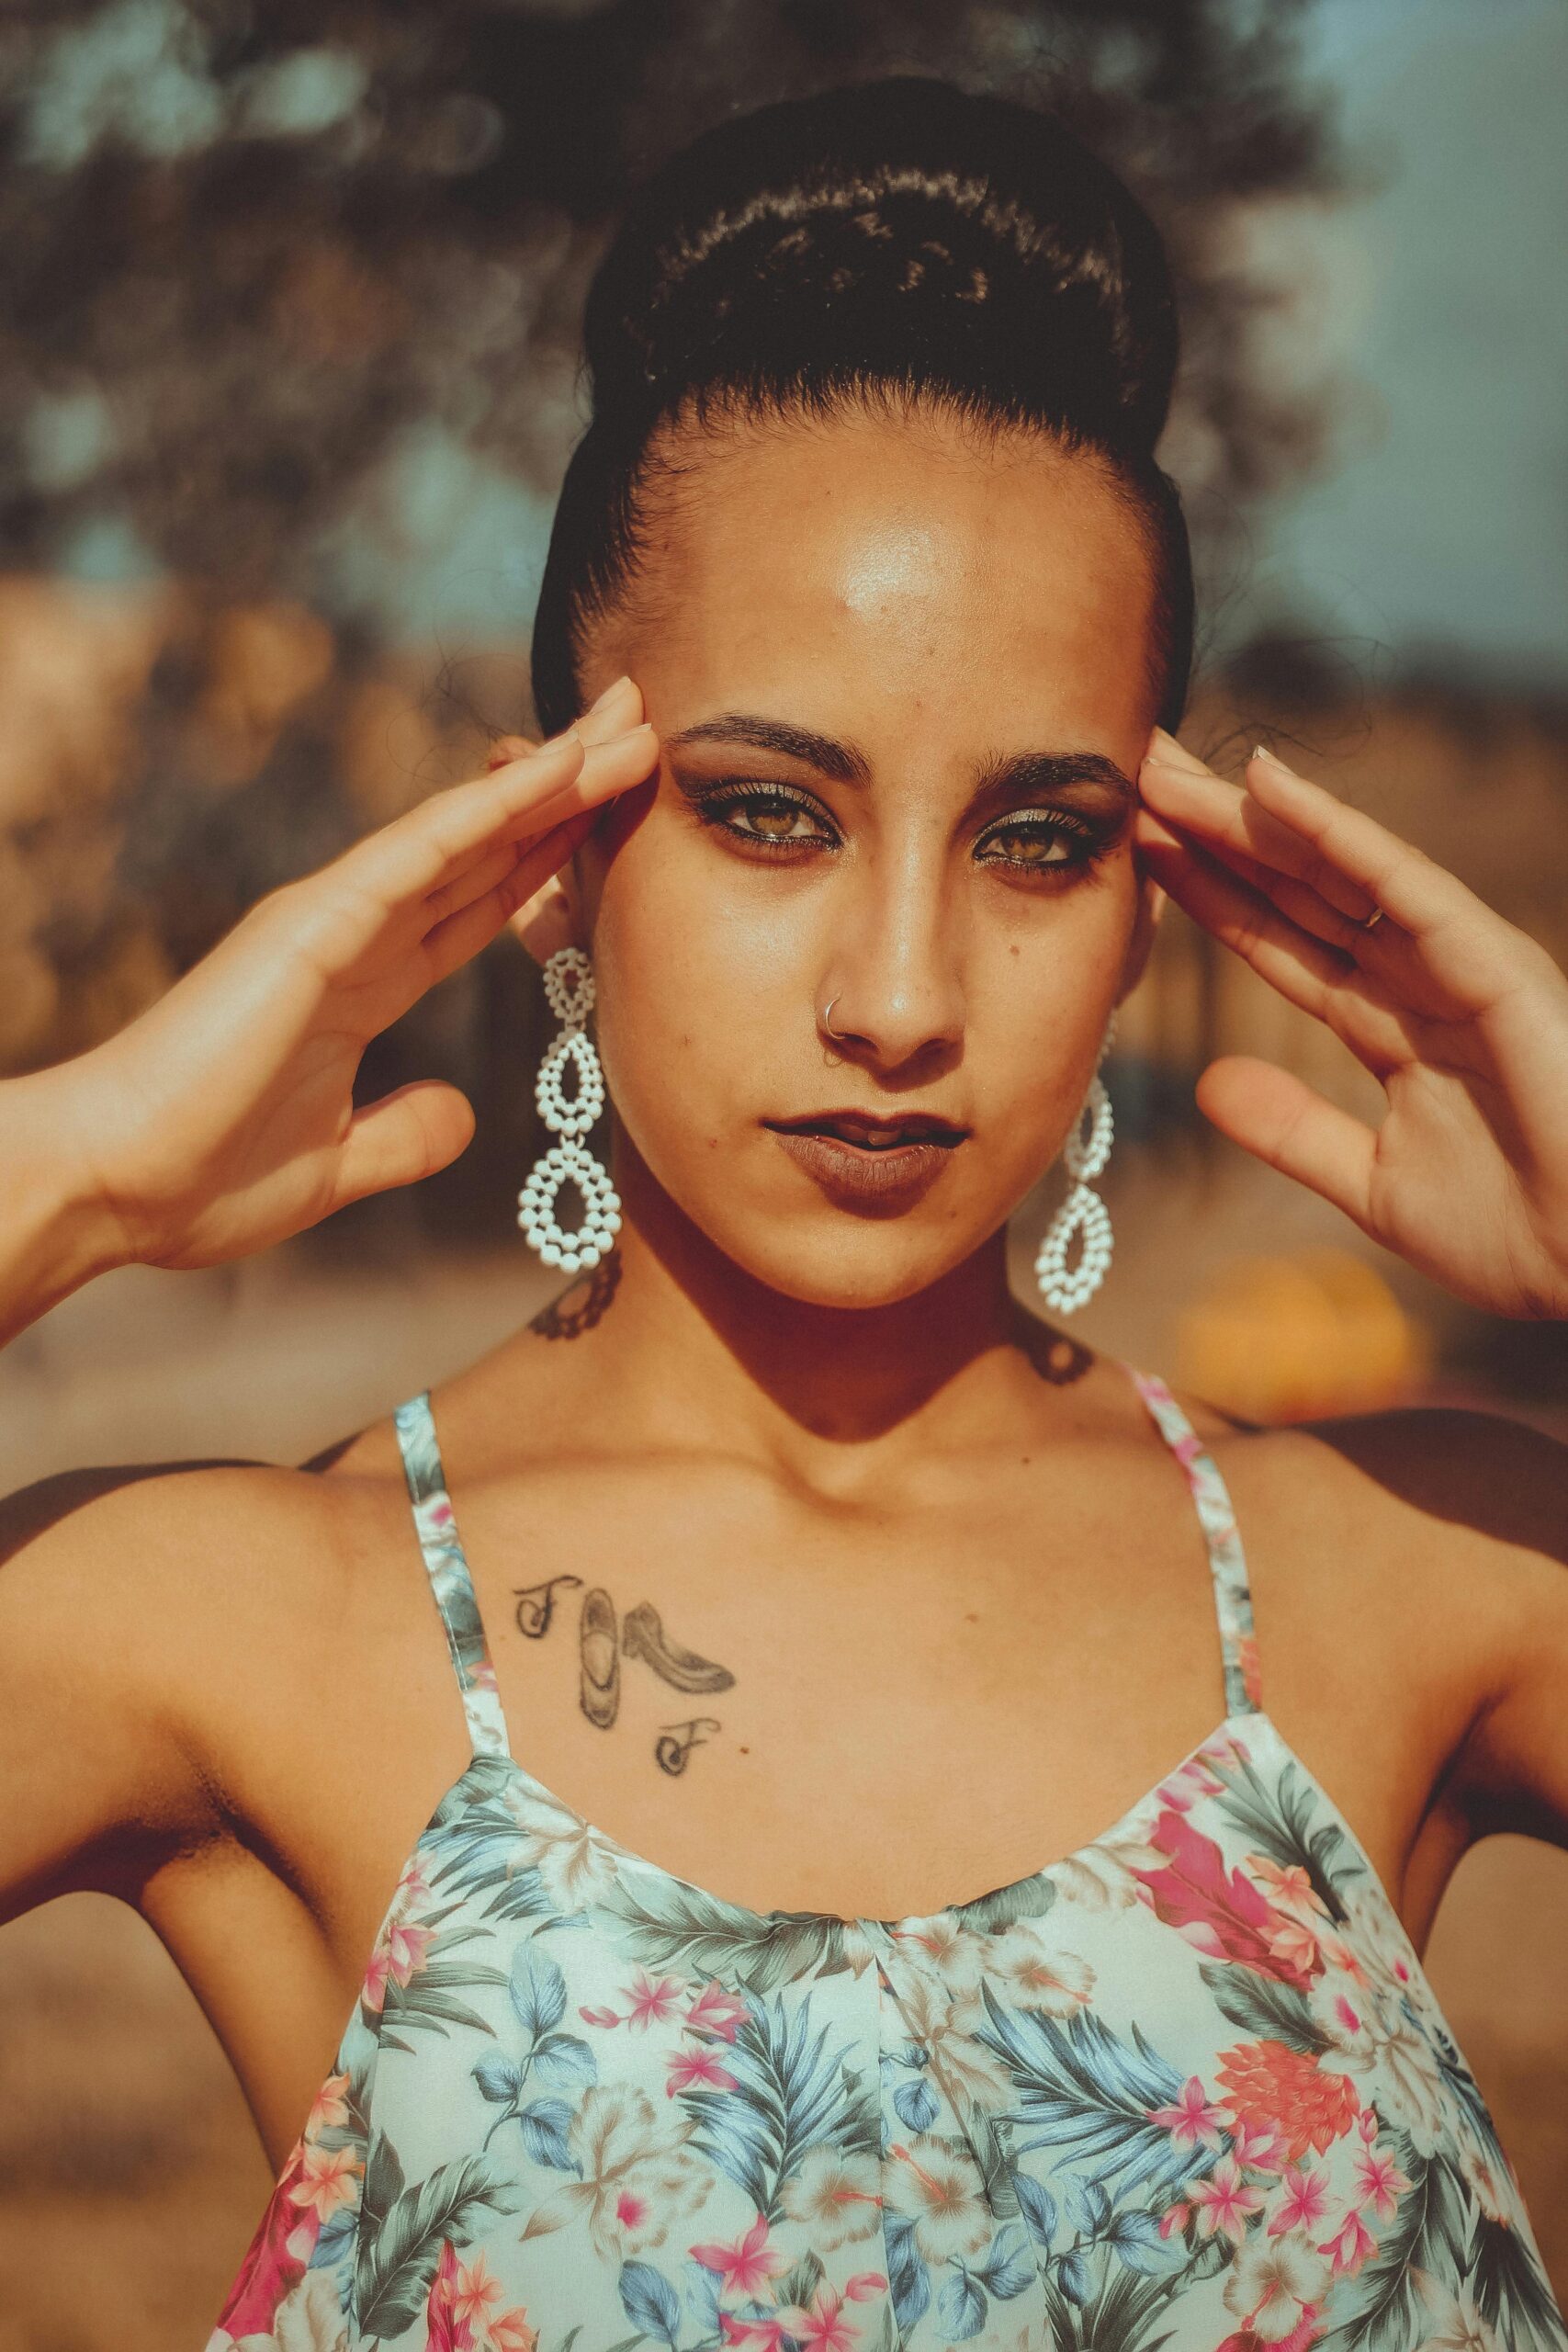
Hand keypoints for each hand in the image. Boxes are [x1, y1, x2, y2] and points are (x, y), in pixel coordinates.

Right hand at [40, 675, 655, 1275]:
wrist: (110, 1188)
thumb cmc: (197, 1180)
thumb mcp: (335, 1165)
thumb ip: (403, 1135)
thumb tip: (461, 1114)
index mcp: (362, 985)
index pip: (478, 905)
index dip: (549, 858)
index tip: (615, 813)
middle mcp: (352, 935)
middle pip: (485, 849)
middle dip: (567, 791)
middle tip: (643, 727)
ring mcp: (331, 921)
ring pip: (464, 833)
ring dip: (549, 778)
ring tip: (628, 723)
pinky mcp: (309, 927)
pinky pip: (417, 855)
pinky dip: (488, 810)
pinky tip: (554, 771)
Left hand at [1135, 727, 1567, 1319]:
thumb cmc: (1520, 1234)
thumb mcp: (1372, 1183)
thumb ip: (1294, 1130)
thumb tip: (1208, 1083)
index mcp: (1392, 1022)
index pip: (1279, 940)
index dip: (1206, 892)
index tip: (1133, 847)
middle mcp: (1419, 977)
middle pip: (1295, 886)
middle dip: (1213, 829)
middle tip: (1130, 765)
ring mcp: (1457, 962)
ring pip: (1333, 869)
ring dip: (1248, 814)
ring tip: (1166, 766)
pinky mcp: (1492, 964)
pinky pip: (1401, 884)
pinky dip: (1336, 831)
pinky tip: (1268, 785)